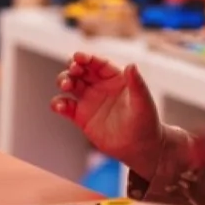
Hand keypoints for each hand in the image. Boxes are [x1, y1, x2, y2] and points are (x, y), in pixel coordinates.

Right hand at [50, 52, 162, 172]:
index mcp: (115, 77)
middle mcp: (99, 85)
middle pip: (80, 70)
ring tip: (66, 86)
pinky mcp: (80, 116)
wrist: (140, 148)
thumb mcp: (143, 102)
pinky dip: (58, 104)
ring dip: (64, 80)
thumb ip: (137, 84)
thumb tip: (132, 65)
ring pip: (70, 84)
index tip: (77, 57)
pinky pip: (65, 106)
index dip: (86, 58)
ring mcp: (88, 100)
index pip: (97, 63)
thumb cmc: (146, 122)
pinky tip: (59, 106)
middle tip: (72, 71)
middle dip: (72, 67)